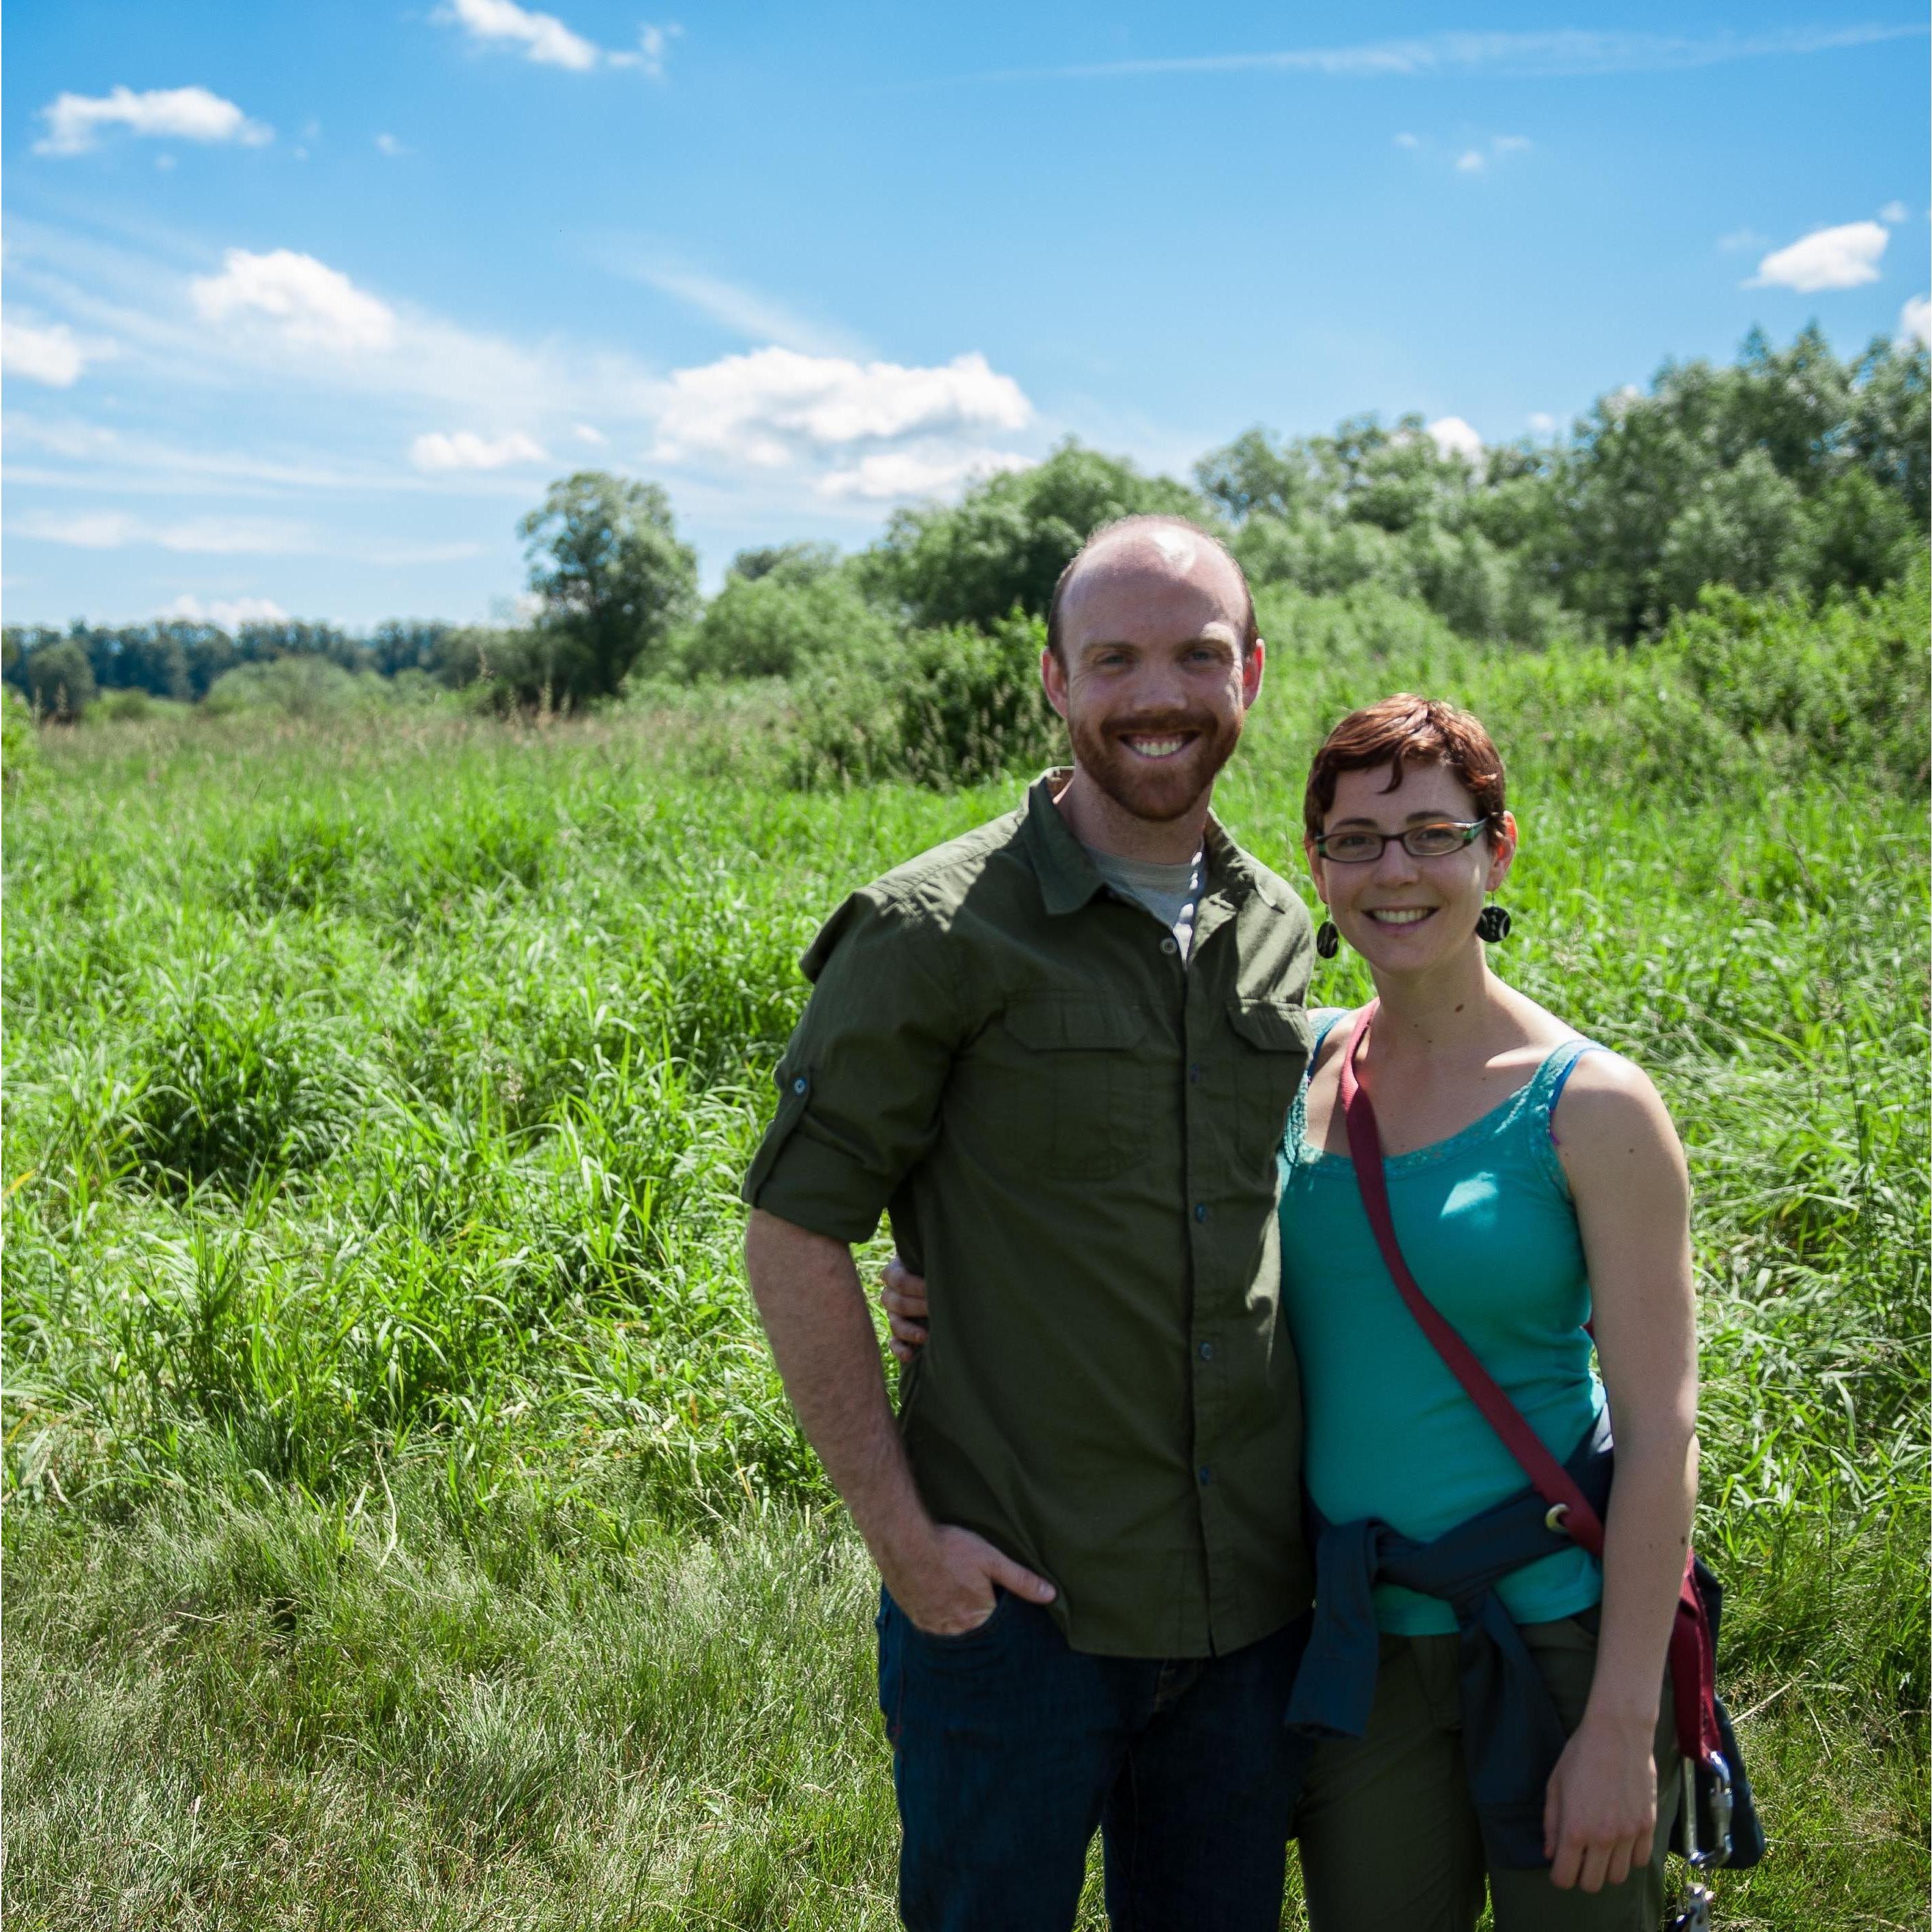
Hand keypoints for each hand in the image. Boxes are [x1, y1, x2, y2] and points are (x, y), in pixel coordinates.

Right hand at [878, 1520, 1055, 1635]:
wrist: (903, 1541)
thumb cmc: (950, 1548)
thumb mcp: (992, 1559)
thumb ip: (1021, 1580)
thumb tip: (1050, 1595)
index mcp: (978, 1619)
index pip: (1000, 1630)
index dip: (1003, 1617)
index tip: (1004, 1608)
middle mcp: (955, 1631)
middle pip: (977, 1634)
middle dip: (982, 1623)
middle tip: (979, 1600)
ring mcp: (933, 1627)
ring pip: (955, 1633)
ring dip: (960, 1622)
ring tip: (961, 1601)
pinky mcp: (916, 1620)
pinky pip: (935, 1628)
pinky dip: (942, 1619)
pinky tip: (942, 1601)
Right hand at [879, 1255, 929, 1363]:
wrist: (936, 1282)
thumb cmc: (934, 1268)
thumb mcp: (929, 1261)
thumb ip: (933, 1264)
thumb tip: (950, 1271)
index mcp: (894, 1272)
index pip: (899, 1280)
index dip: (916, 1286)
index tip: (935, 1288)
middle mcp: (890, 1294)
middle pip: (898, 1303)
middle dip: (919, 1307)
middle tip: (938, 1309)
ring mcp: (893, 1315)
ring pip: (895, 1324)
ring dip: (910, 1331)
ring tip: (925, 1336)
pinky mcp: (897, 1333)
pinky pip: (893, 1343)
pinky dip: (900, 1350)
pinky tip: (910, 1355)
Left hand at [1543, 1711, 1658, 1891]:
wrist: (1618, 1733)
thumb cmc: (1580, 1755)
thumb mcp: (1555, 1785)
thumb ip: (1552, 1823)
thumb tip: (1551, 1853)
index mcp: (1575, 1829)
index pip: (1566, 1878)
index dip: (1559, 1876)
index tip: (1560, 1866)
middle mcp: (1603, 1838)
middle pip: (1593, 1884)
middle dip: (1582, 1876)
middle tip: (1580, 1858)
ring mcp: (1629, 1834)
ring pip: (1618, 1877)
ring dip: (1607, 1868)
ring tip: (1601, 1848)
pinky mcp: (1648, 1827)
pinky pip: (1640, 1861)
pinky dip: (1629, 1857)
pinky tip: (1621, 1840)